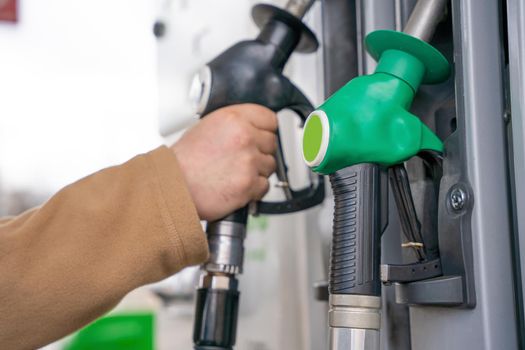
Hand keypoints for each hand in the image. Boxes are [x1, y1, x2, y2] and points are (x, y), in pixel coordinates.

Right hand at [171, 104, 277, 220]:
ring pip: (270, 165)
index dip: (265, 130)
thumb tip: (253, 128)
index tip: (262, 136)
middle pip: (272, 143)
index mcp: (234, 119)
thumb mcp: (207, 127)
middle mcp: (244, 137)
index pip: (269, 118)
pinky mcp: (249, 184)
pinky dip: (254, 190)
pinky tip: (236, 186)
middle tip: (243, 159)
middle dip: (261, 152)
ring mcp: (248, 161)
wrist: (173, 186)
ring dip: (257, 171)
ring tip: (235, 173)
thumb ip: (234, 124)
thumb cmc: (184, 161)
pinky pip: (265, 186)